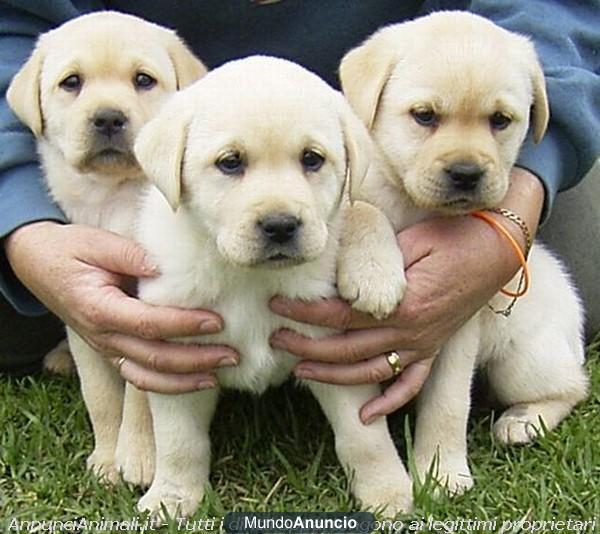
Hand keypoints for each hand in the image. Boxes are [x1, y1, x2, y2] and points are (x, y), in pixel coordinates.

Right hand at [5, 222, 237, 392]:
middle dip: (196, 359)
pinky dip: (167, 384)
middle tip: (232, 354)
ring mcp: (105, 347)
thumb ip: (129, 254)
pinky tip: (196, 381)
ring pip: (148, 376)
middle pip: (154, 357)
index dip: (184, 325)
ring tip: (220, 375)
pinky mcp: (111, 349)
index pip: (148, 323)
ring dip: (186, 379)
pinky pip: (140, 376)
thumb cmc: (69, 250)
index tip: (217, 321)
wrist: (36, 263)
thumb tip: (164, 267)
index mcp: (98, 308)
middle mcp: (102, 335)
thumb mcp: (95, 242)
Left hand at [270, 168, 543, 422]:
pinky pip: (412, 384)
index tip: (278, 306)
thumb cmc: (454, 236)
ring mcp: (425, 344)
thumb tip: (339, 274)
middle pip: (347, 348)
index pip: (340, 315)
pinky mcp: (435, 348)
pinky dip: (390, 403)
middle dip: (307, 348)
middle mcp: (412, 332)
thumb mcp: (411, 240)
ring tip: (300, 373)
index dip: (305, 313)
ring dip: (333, 376)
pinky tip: (366, 416)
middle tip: (277, 341)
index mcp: (403, 303)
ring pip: (371, 372)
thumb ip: (376, 261)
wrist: (499, 247)